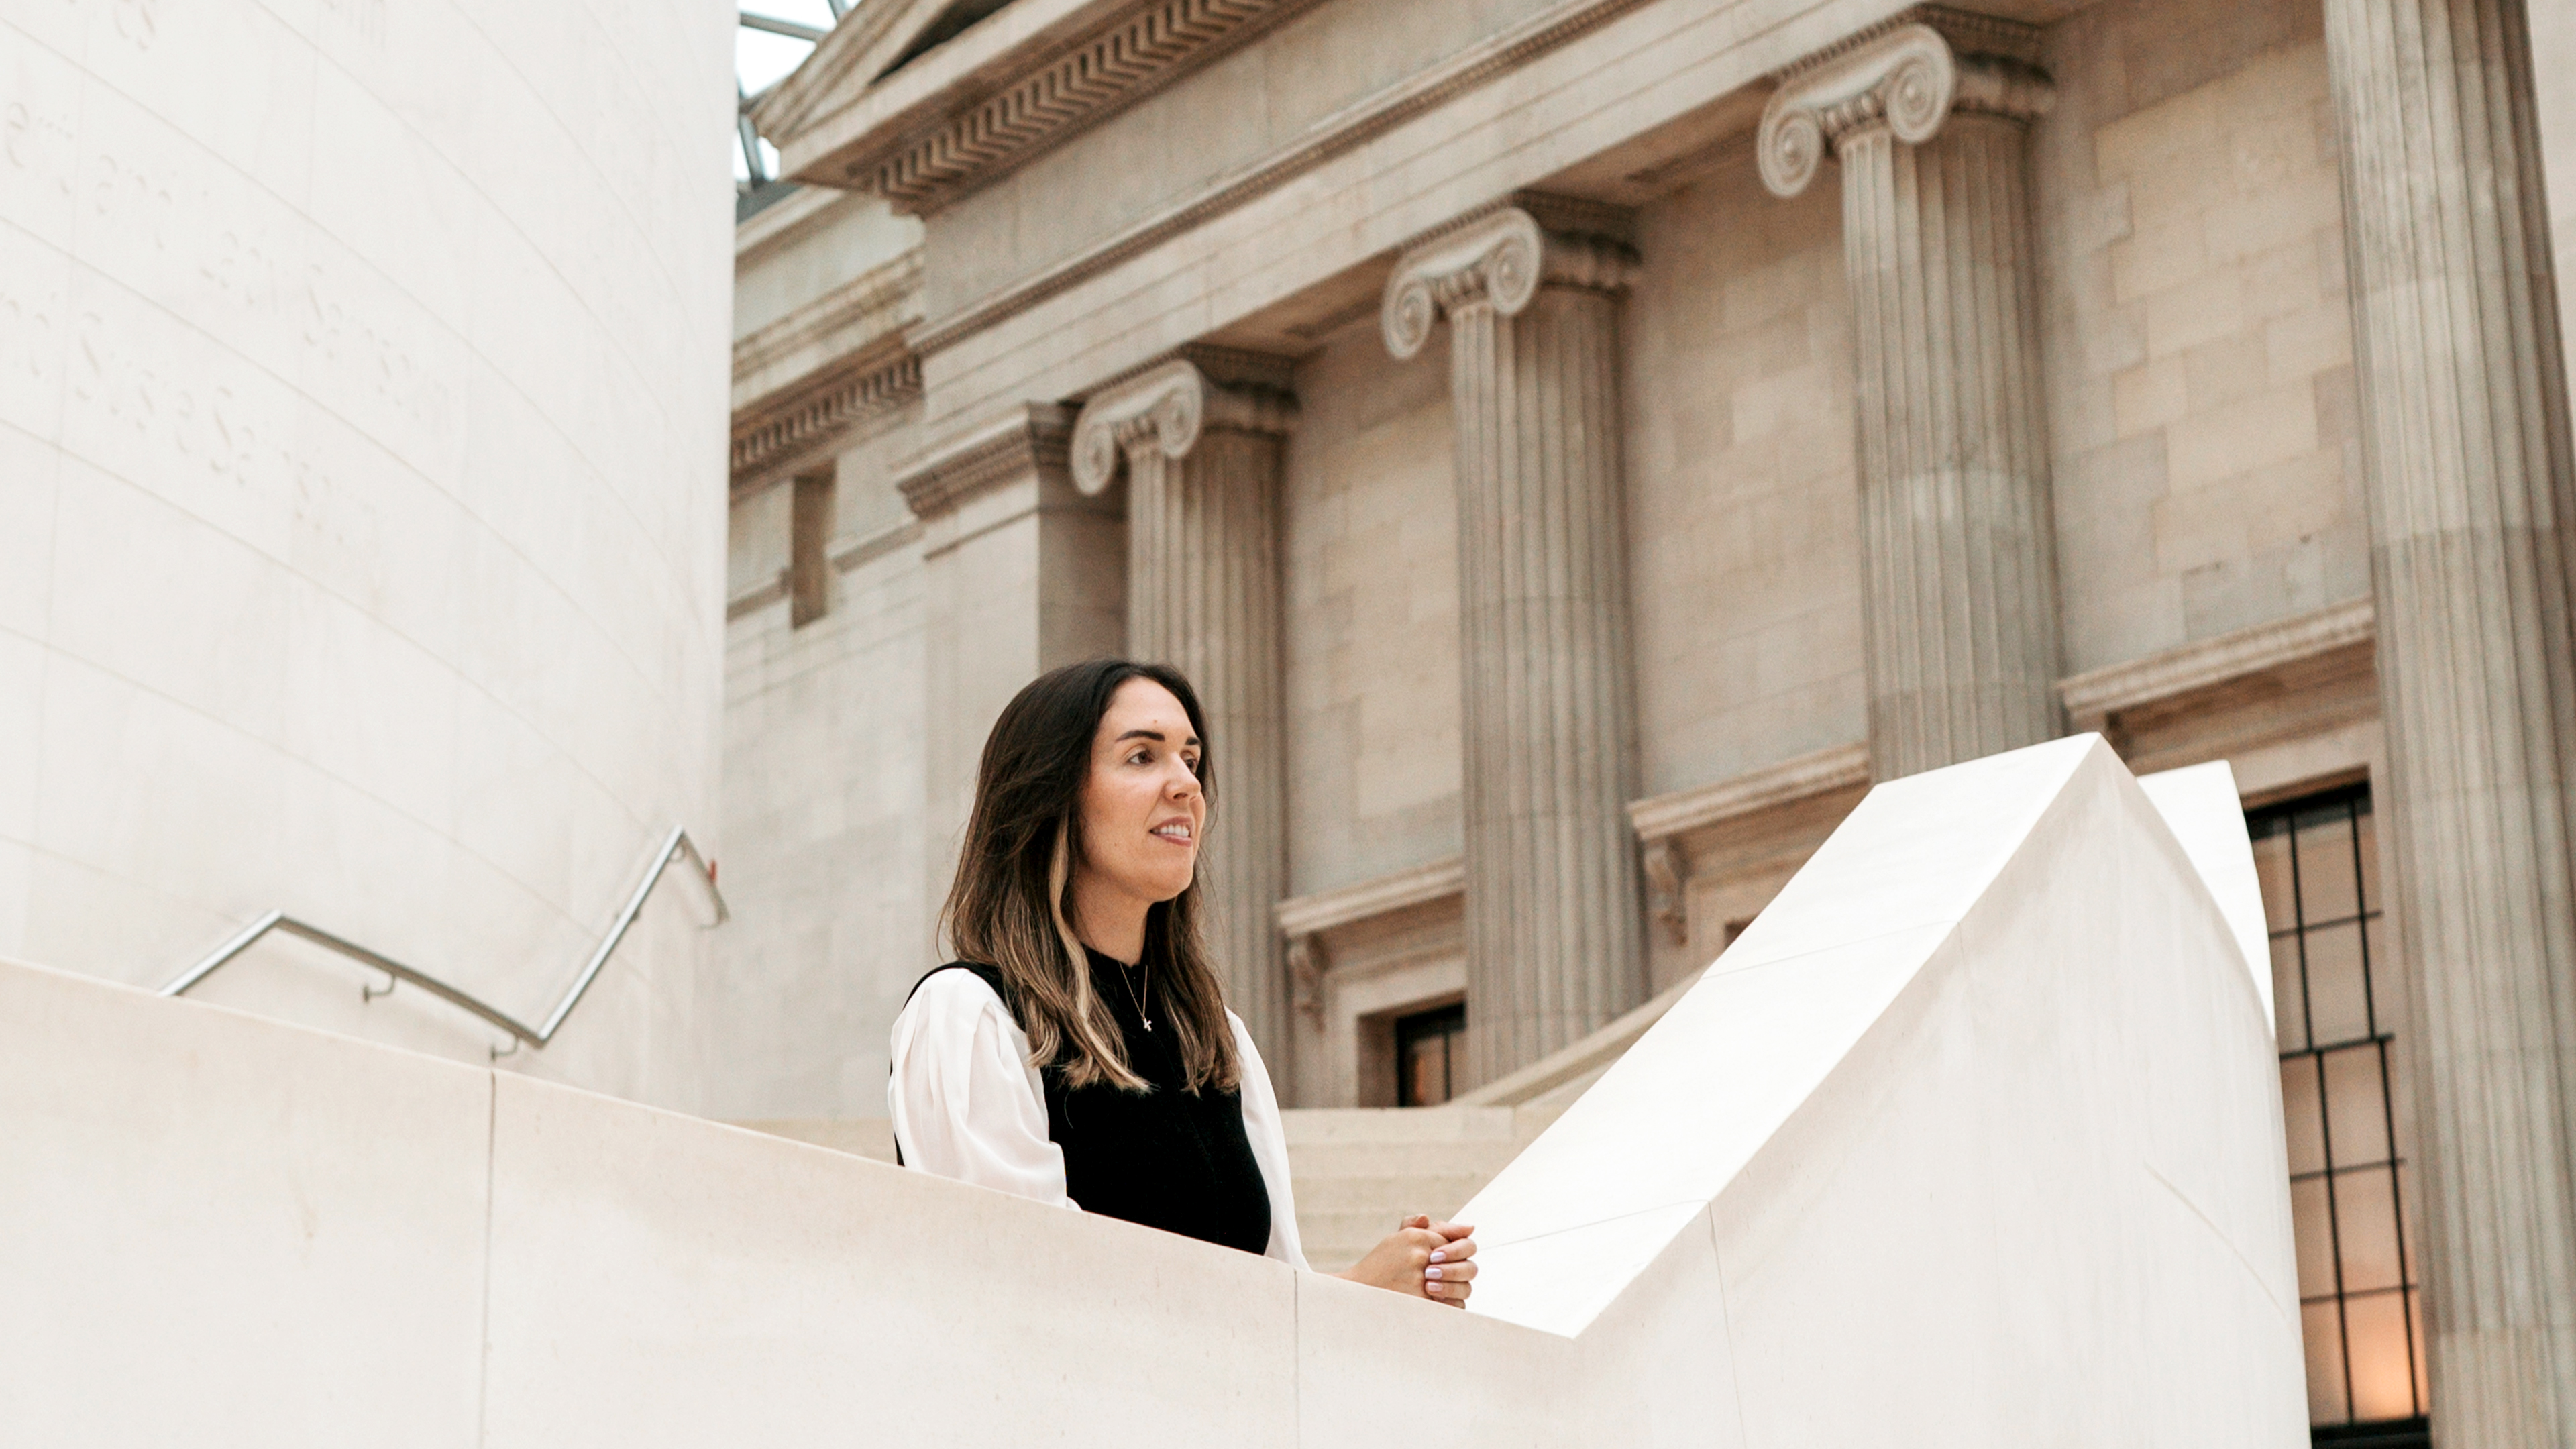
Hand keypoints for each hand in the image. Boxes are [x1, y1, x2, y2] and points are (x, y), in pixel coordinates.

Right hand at [1334, 1213, 1477, 1307]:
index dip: (1454, 1257)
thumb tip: (1469, 1228)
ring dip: (1454, 1292)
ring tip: (1436, 1292)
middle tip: (1442, 1280)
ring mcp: (1420, 1278)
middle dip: (1459, 1276)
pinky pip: (1450, 1306)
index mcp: (1416, 1236)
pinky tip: (1433, 1303)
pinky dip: (1447, 1307)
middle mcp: (1419, 1254)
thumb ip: (1433, 1229)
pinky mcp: (1419, 1300)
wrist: (1357, 1291)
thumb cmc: (1381, 1265)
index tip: (1441, 1264)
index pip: (1456, 1244)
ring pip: (1462, 1287)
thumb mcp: (1401, 1238)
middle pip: (1465, 1266)